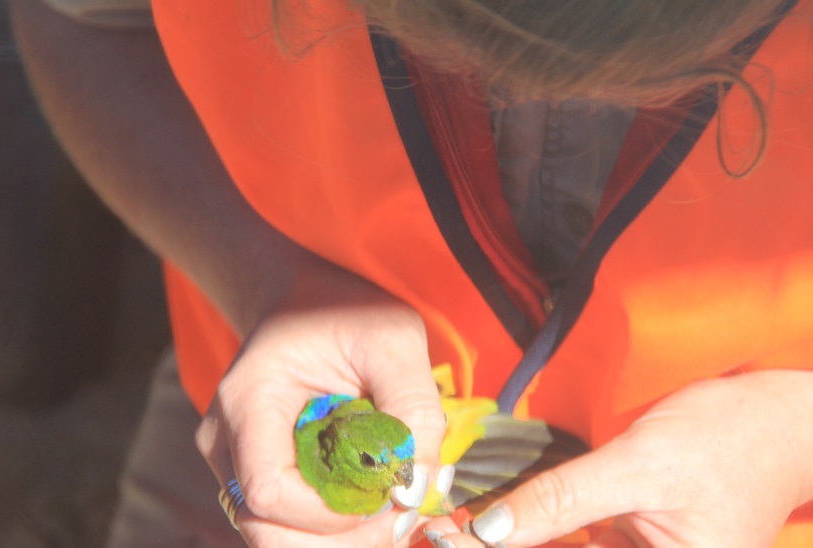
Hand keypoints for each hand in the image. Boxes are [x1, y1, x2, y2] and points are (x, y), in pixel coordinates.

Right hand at [195, 260, 445, 546]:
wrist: (302, 301)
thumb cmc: (342, 310)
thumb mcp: (394, 339)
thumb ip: (414, 407)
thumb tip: (418, 484)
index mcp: (248, 400)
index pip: (269, 492)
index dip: (330, 514)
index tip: (385, 496)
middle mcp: (227, 439)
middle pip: (266, 530)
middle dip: (338, 540)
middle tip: (396, 517)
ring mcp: (235, 460)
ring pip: (276, 536)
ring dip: (338, 539)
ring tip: (389, 509)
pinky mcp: (256, 471)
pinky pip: (287, 522)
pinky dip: (332, 528)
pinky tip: (371, 503)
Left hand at [422, 370, 812, 546]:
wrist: (773, 420)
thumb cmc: (723, 438)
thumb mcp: (638, 466)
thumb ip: (562, 501)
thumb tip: (487, 531)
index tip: (442, 543)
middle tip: (436, 534)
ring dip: (502, 542)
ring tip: (445, 529)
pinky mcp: (627, 547)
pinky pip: (569, 546)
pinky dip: (528, 533)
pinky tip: (483, 523)